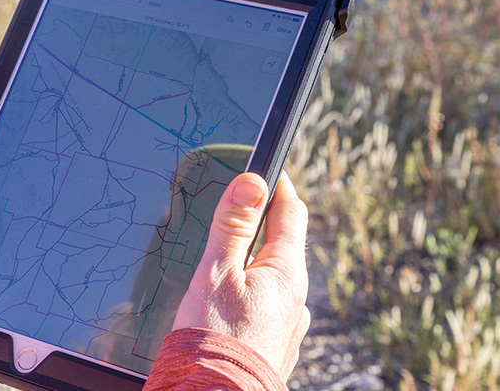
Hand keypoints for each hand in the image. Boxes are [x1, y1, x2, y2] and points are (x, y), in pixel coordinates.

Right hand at [172, 171, 309, 378]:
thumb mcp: (216, 271)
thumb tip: (253, 182)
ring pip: (272, 277)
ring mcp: (289, 322)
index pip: (291, 212)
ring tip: (222, 263)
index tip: (266, 167)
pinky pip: (267, 304)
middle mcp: (296, 297)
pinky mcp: (277, 343)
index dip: (277, 186)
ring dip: (252, 263)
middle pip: (281, 244)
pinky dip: (250, 292)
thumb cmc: (213, 338)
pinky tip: (228, 303)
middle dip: (259, 226)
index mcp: (287, 273)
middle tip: (233, 212)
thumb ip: (233, 226)